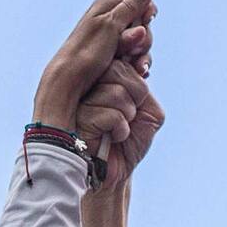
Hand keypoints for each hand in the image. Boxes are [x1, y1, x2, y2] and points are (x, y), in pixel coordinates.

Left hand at [32, 0, 153, 129]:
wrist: (70, 82)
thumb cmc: (86, 53)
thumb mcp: (110, 25)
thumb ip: (129, 8)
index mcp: (107, 6)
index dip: (146, 9)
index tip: (148, 19)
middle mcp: (109, 20)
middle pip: (141, 22)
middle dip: (144, 37)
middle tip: (133, 48)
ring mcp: (112, 40)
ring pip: (140, 42)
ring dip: (141, 54)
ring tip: (134, 65)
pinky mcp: (114, 57)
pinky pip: (134, 57)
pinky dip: (137, 64)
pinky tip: (136, 71)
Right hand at [78, 65, 164, 192]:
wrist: (114, 172)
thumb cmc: (129, 141)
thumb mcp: (148, 111)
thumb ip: (145, 87)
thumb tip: (139, 66)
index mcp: (101, 76)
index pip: (120, 53)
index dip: (136, 63)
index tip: (143, 73)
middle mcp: (87, 84)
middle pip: (119, 69)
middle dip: (136, 95)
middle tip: (129, 115)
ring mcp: (78, 100)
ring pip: (117, 93)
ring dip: (127, 116)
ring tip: (118, 129)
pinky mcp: (77, 119)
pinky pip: (112, 114)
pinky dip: (121, 129)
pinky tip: (112, 138)